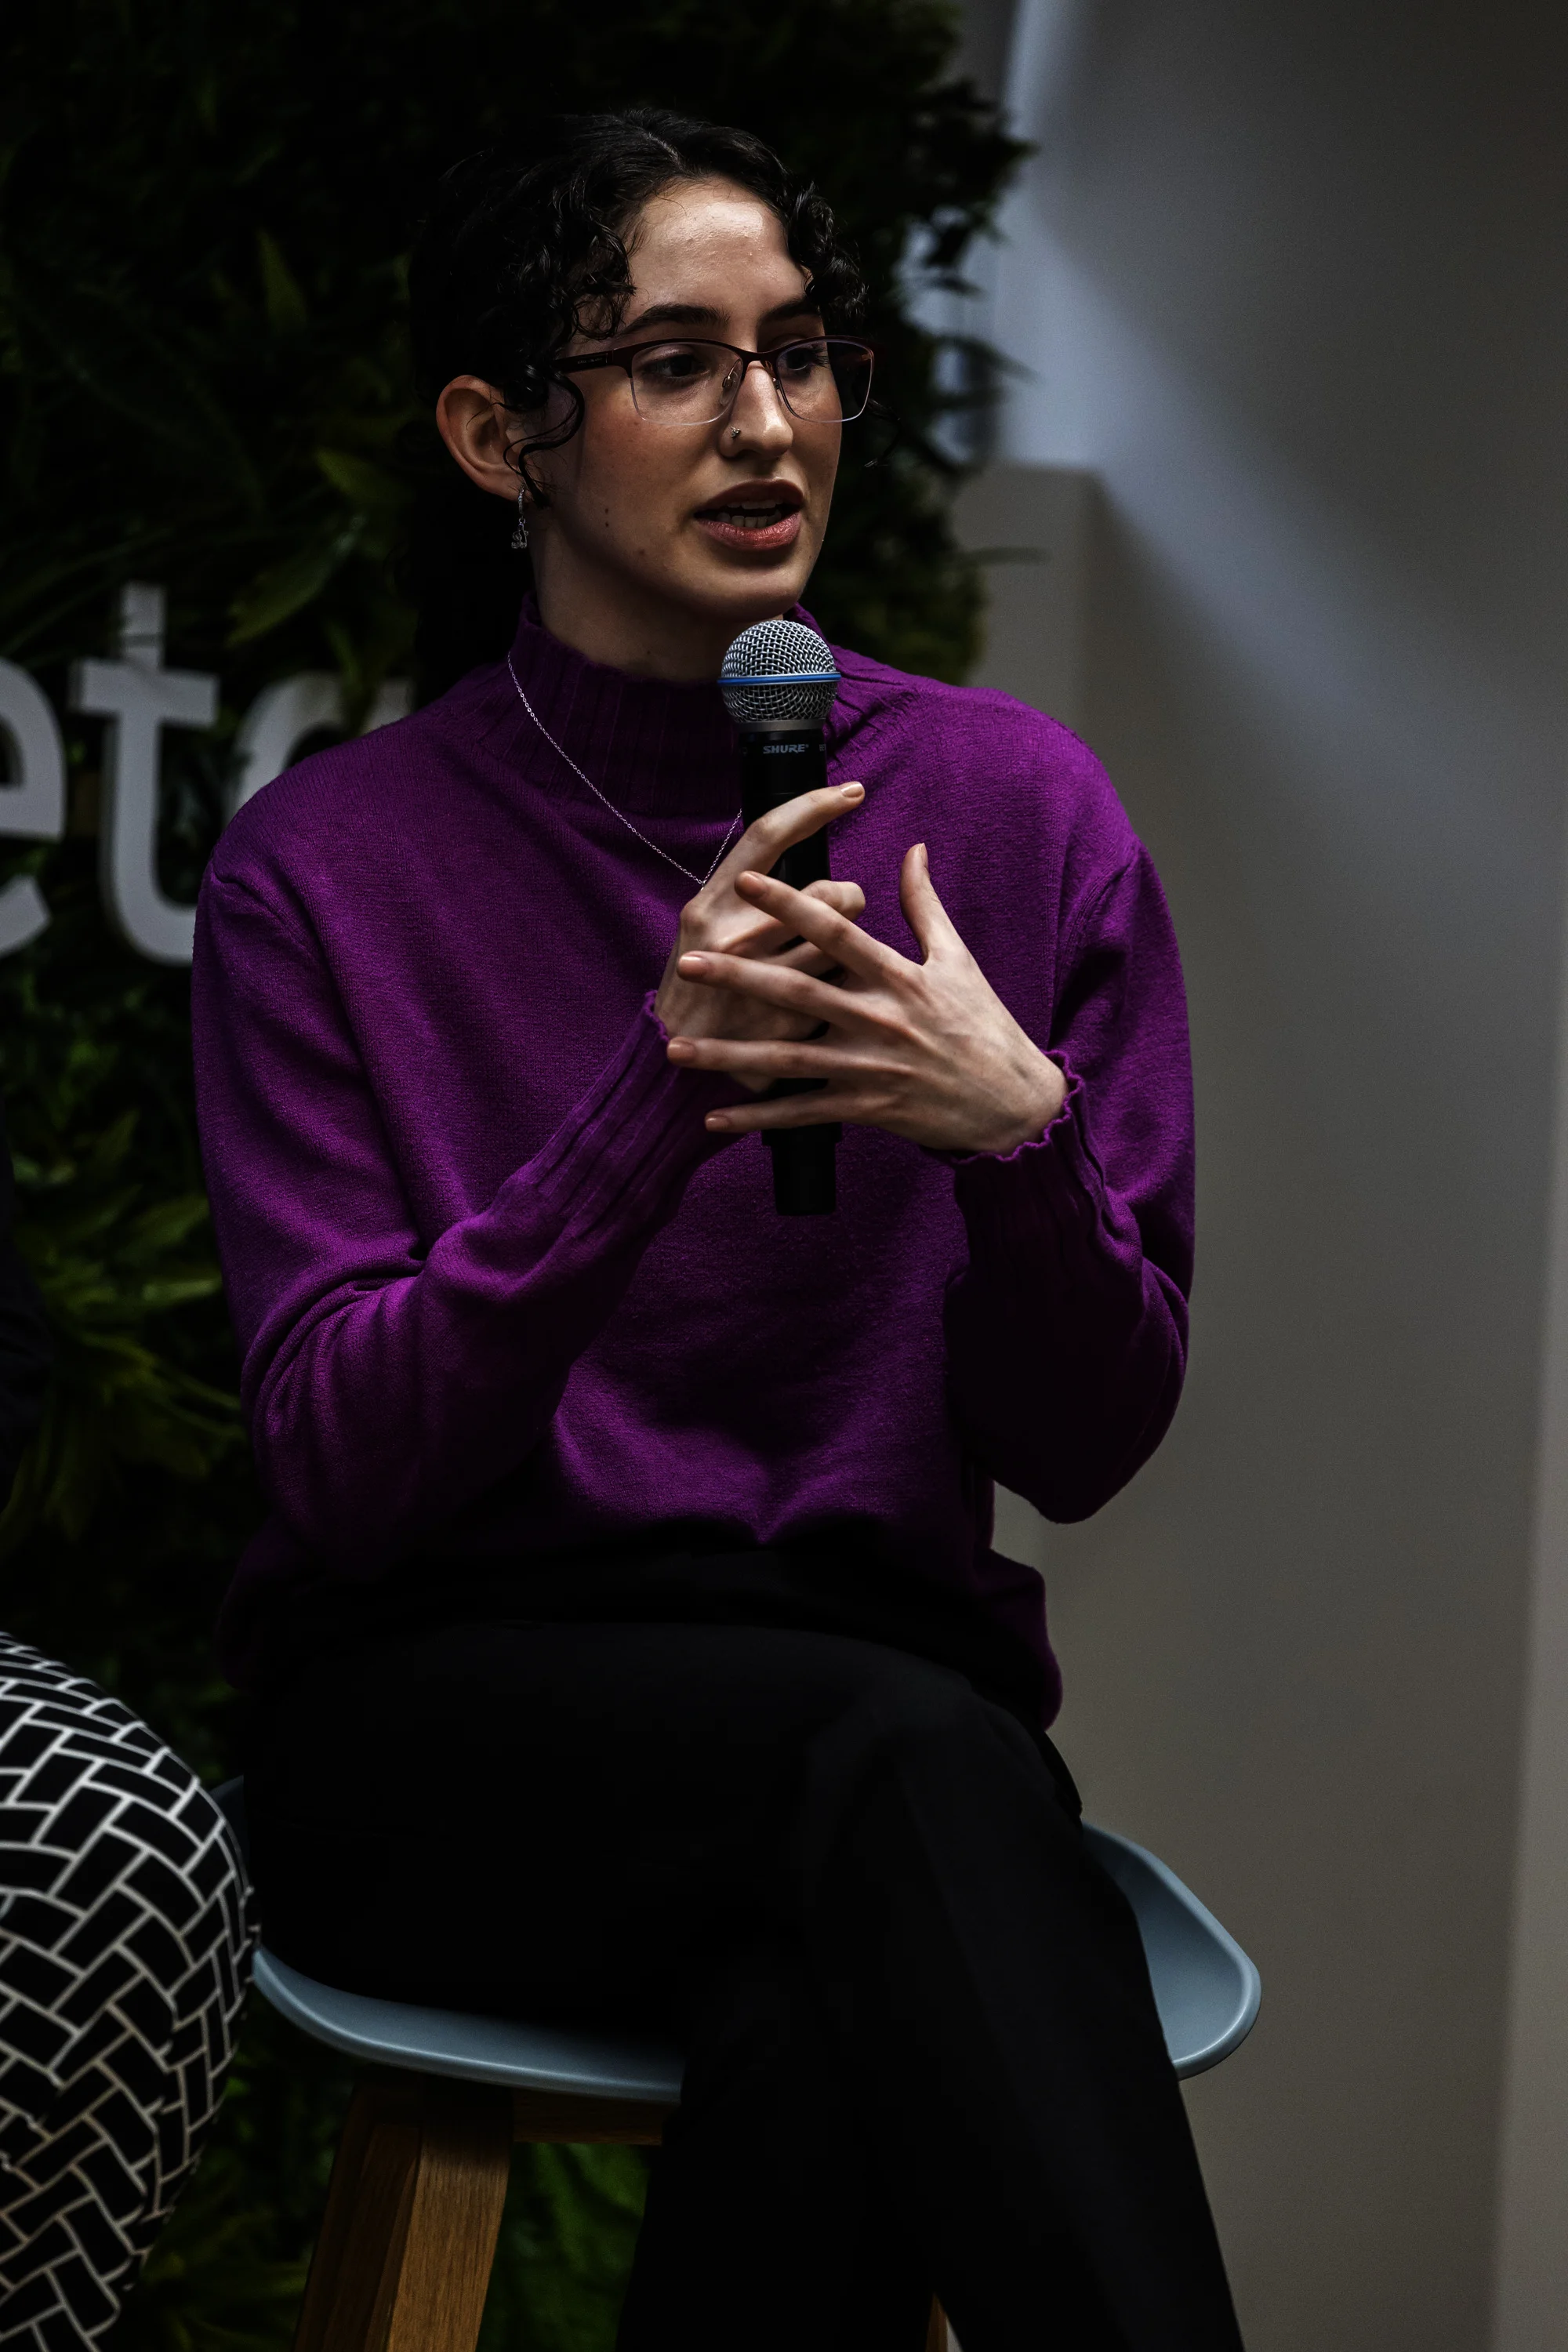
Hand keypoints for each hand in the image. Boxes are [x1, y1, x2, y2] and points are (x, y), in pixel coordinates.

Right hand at [654, 781, 866, 1093]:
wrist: (674, 1064)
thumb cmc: (699, 984)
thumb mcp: (704, 927)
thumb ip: (745, 891)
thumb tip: (796, 836)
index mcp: (710, 905)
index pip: (768, 836)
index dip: (813, 806)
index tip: (852, 791)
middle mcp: (732, 937)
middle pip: (827, 892)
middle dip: (847, 897)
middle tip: (843, 908)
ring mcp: (760, 983)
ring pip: (843, 943)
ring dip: (851, 946)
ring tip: (836, 956)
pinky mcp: (786, 1025)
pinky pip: (839, 989)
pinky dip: (841, 990)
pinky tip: (831, 1001)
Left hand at [665, 842, 1066, 1154]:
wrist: (1012, 1102)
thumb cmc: (984, 1025)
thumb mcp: (959, 959)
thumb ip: (925, 904)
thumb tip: (913, 848)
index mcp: (899, 977)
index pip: (836, 932)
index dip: (791, 905)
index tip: (747, 882)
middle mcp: (880, 1020)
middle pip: (799, 992)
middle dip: (740, 975)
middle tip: (688, 961)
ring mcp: (870, 1068)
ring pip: (789, 1058)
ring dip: (730, 1054)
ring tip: (677, 1047)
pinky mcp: (867, 1109)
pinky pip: (803, 1114)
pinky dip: (759, 1118)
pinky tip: (714, 1117)